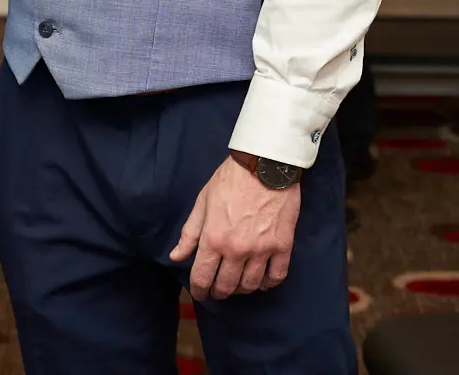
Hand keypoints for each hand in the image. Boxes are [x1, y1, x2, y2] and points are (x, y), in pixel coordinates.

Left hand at [169, 156, 299, 300]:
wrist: (265, 164)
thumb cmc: (230, 180)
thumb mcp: (202, 202)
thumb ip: (190, 234)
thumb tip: (176, 257)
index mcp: (214, 239)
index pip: (203, 277)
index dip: (199, 290)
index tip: (200, 293)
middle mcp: (237, 250)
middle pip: (227, 286)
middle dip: (219, 292)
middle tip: (218, 290)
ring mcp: (262, 250)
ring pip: (250, 285)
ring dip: (242, 289)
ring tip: (238, 285)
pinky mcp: (283, 246)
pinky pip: (276, 277)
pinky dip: (268, 284)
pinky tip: (261, 281)